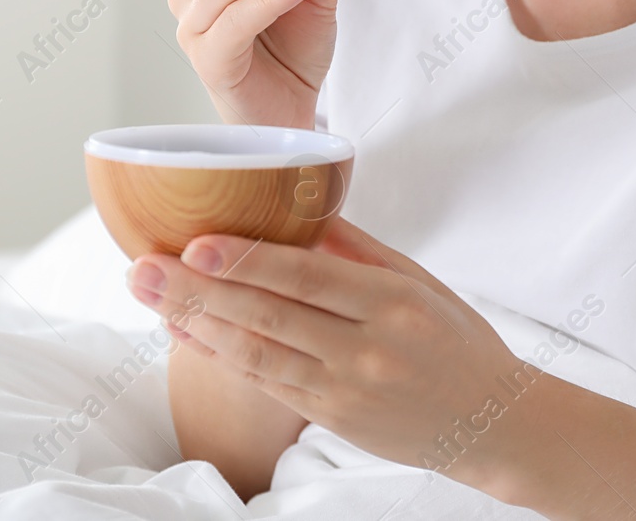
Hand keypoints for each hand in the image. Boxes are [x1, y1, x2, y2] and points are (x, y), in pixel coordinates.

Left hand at [125, 218, 534, 485]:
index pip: (309, 278)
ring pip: (257, 354)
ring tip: (150, 297)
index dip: (248, 262)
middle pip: (269, 316)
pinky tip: (187, 333)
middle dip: (198, 291)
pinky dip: (220, 357)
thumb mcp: (421, 282)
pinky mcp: (332, 418)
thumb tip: (297, 212)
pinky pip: (265, 383)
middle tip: (143, 267)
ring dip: (196, 325)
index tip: (196, 243)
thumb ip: (357, 250)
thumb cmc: (459, 341)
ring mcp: (346, 389)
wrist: (492, 423)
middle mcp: (367, 349)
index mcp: (394, 302)